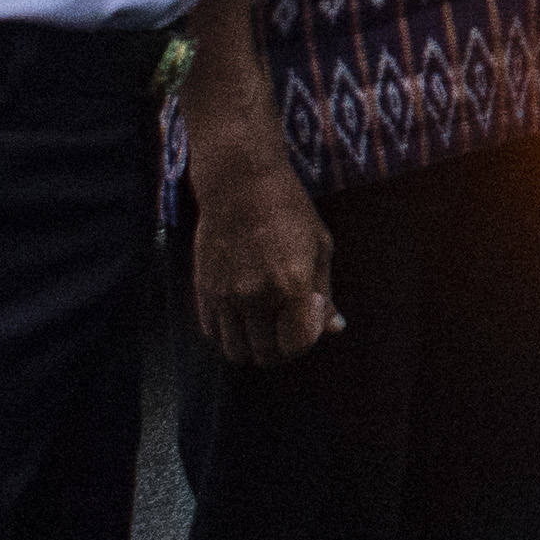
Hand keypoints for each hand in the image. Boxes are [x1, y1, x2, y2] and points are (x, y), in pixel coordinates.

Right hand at [186, 127, 338, 367]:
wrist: (240, 184)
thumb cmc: (289, 211)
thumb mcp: (320, 246)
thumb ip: (326, 292)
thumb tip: (335, 329)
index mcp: (292, 284)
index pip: (298, 344)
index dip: (307, 337)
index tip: (308, 313)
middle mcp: (256, 296)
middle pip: (266, 355)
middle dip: (281, 347)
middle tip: (285, 322)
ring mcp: (226, 296)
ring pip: (236, 352)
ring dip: (252, 346)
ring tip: (263, 323)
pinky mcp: (204, 292)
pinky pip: (213, 335)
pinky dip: (228, 334)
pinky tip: (241, 314)